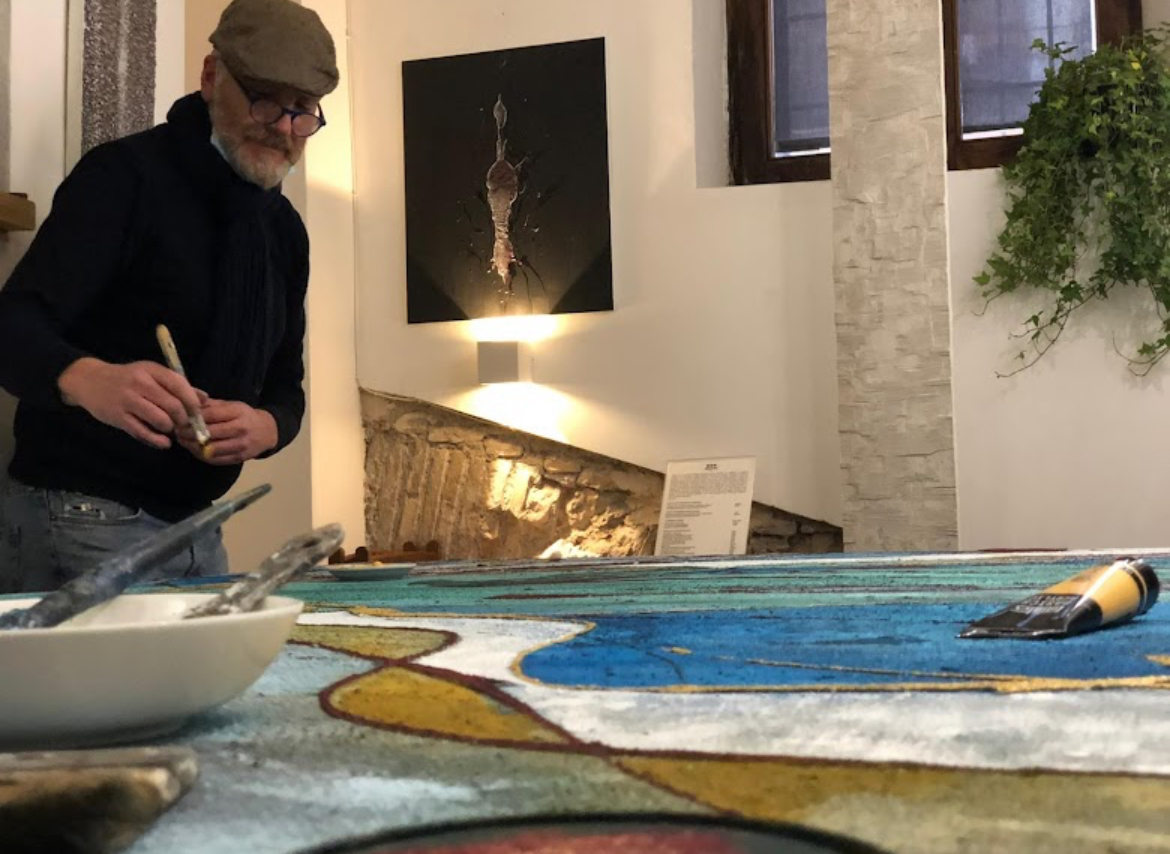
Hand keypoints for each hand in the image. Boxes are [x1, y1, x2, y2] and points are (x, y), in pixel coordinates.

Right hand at [58, 357, 201, 449]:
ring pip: (161, 420)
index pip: (179, 384)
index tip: (197, 411)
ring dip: (170, 429)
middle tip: (184, 424)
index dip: (192, 401)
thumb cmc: (127, 379)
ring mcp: (127, 400)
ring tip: (169, 428)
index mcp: (151, 370)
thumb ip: (177, 386)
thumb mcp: (151, 375)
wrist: (89, 381)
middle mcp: (139, 383)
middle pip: (173, 406)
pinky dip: (157, 441)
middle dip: (184, 419)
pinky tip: (164, 443)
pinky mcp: (118, 417)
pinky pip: (143, 433)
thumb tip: (205, 398)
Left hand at [176, 399, 277, 464]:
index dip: (192, 418)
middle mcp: (240, 429)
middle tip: (177, 432)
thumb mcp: (231, 405)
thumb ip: (210, 405)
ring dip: (193, 446)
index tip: (179, 419)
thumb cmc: (244, 416)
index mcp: (237, 412)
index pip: (210, 415)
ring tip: (184, 442)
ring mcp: (241, 445)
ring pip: (210, 449)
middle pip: (209, 433)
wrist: (267, 432)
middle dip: (189, 433)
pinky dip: (202, 455)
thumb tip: (189, 403)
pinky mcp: (239, 458)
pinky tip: (195, 449)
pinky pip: (216, 459)